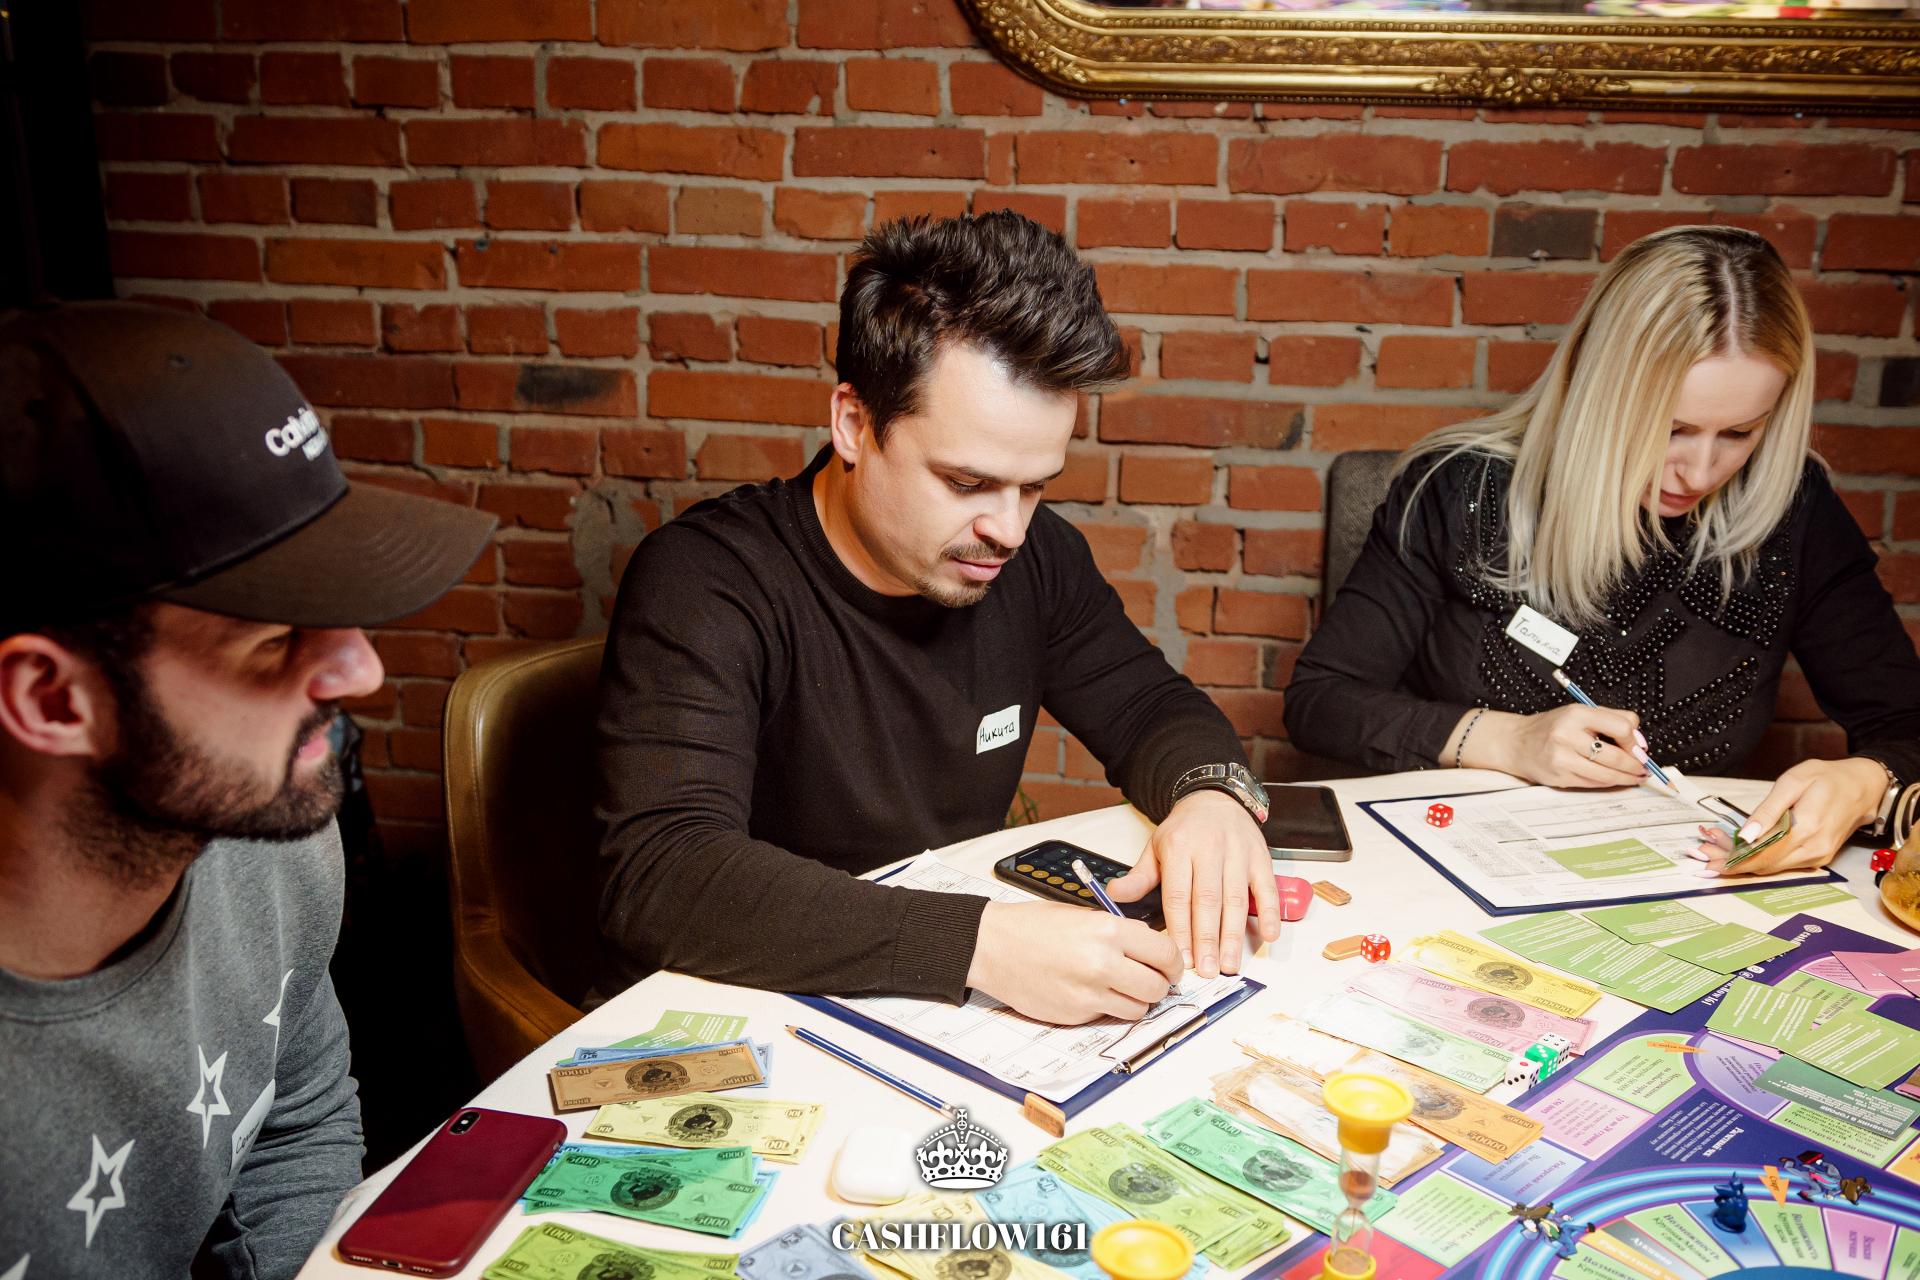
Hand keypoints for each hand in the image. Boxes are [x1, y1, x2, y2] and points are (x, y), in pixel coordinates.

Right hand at [965, 900, 1180, 1023]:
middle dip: (1159, 985)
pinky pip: (1109, 1017)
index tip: (1170, 965)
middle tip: (1150, 978)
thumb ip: (1119, 932)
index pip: (1165, 953)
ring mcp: (1089, 993)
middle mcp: (1103, 963)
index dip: (1173, 962)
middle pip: (1158, 987)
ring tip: (1120, 987)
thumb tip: (1151, 948)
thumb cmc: (1031, 926)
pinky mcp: (1075, 1014)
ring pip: (1138, 1009)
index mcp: (1108, 931)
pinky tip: (1092, 992)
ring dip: (1136, 1000)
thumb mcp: (1082, 914)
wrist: (992, 946)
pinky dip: (1108, 1008)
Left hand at [1105, 789, 1280, 979]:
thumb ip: (1139, 876)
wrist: (1214, 797)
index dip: (1180, 929)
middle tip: (1207, 970)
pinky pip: (1267, 888)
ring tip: (1230, 964)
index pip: (1178, 895)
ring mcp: (1238, 854)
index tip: (1180, 958)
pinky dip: (1270, 913)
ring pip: (1236, 900)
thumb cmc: (1185, 829)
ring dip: (1234, 935)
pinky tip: (1268, 936)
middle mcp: (1210, 850)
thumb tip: (1114, 897)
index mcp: (1179, 848)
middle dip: (1207, 940)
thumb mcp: (1156, 847)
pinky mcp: (1260, 858)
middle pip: (1208, 901)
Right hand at [1479, 704, 1647, 788]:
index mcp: (1576, 714)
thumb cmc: (1551, 728)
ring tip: (1636, 776)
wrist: (1516, 743)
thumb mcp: (1579, 713)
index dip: (1635, 740)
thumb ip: (1611, 718)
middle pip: (1615, 756)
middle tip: (1644, 767)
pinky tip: (1616, 779)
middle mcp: (1567, 735)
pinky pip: (1593, 783)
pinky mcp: (1560, 776)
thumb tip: (1639, 739)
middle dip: (1635, 765)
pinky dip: (1609, 783)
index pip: (1620, 727)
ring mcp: (1562, 758)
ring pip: (1606, 774)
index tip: (1639, 747)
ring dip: (1626, 778)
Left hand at [1687, 757, 1885, 877]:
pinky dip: (1759, 858)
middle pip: (1764, 864)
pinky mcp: (1817, 858)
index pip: (1763, 854)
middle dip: (1730, 861)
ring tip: (1713, 849)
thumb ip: (1768, 810)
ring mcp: (1817, 857)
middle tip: (1702, 851)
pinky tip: (1739, 848)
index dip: (1733, 859)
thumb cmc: (1827, 778)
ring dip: (1742, 861)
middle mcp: (1814, 849)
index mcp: (1807, 829)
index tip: (1707, 857)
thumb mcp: (1793, 782)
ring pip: (1771, 867)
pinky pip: (1783, 863)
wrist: (1863, 787)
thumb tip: (1745, 835)